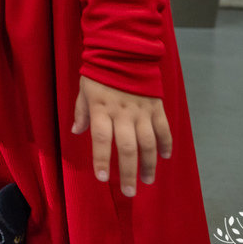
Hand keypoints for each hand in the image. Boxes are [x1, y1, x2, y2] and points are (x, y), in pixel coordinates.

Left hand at [71, 75, 171, 196]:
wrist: (125, 51)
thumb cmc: (100, 71)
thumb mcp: (84, 89)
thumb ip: (81, 111)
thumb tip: (76, 132)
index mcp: (101, 109)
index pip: (101, 139)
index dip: (102, 160)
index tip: (102, 178)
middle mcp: (122, 113)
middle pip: (127, 147)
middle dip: (128, 172)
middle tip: (129, 192)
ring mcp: (142, 111)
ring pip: (148, 143)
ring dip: (149, 164)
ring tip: (147, 180)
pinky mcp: (156, 107)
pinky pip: (164, 129)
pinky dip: (166, 144)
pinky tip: (165, 157)